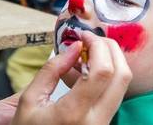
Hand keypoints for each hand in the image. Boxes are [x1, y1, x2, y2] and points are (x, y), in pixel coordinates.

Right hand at [12, 31, 131, 124]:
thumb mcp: (29, 100)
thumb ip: (52, 70)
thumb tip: (74, 46)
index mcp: (74, 113)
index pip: (102, 71)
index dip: (97, 46)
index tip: (84, 35)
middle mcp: (96, 121)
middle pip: (122, 75)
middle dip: (110, 48)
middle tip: (91, 39)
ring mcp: (104, 124)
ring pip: (123, 84)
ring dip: (112, 60)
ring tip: (89, 51)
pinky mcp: (105, 123)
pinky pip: (115, 92)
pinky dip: (109, 74)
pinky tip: (89, 68)